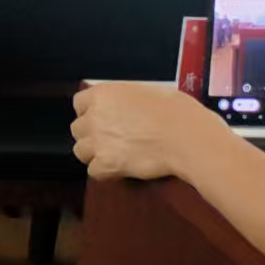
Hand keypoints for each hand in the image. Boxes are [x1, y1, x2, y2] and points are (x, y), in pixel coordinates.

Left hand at [71, 81, 227, 180]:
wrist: (186, 136)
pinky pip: (94, 172)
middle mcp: (94, 116)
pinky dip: (105, 173)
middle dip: (91, 134)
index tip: (103, 119)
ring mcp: (98, 141)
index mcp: (103, 94)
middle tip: (111, 140)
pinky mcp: (107, 164)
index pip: (79, 103)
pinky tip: (119, 170)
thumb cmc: (176, 111)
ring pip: (80, 151)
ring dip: (94, 154)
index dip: (90, 112)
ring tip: (113, 156)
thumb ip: (126, 101)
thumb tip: (128, 108)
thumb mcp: (147, 92)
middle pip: (78, 129)